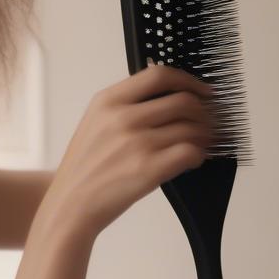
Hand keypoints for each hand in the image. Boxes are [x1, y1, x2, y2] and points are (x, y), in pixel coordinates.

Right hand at [36, 62, 217, 251]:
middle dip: (203, 112)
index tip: (201, 90)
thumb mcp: (95, 123)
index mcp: (107, 101)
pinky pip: (190, 152)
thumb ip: (125, 105)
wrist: (70, 204)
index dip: (188, 80)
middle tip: (208, 122)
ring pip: (191, 128)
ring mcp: (136, 142)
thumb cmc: (83, 168)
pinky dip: (198, 155)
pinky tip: (191, 160)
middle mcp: (122, 117)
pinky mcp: (148, 168)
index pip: (159, 74)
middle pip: (183, 101)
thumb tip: (169, 97)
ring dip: (204, 136)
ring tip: (201, 144)